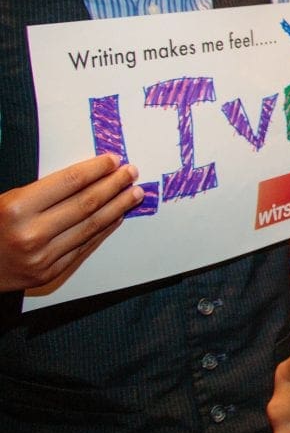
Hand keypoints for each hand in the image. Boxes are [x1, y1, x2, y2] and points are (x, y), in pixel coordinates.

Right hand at [0, 154, 141, 291]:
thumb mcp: (6, 200)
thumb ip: (43, 191)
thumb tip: (88, 176)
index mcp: (16, 208)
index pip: (69, 182)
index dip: (95, 169)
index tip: (113, 160)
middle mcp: (31, 233)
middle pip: (86, 203)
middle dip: (114, 185)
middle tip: (131, 172)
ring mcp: (42, 256)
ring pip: (91, 226)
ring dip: (117, 207)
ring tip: (133, 194)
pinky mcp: (49, 272)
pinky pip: (84, 246)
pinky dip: (104, 229)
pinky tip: (117, 216)